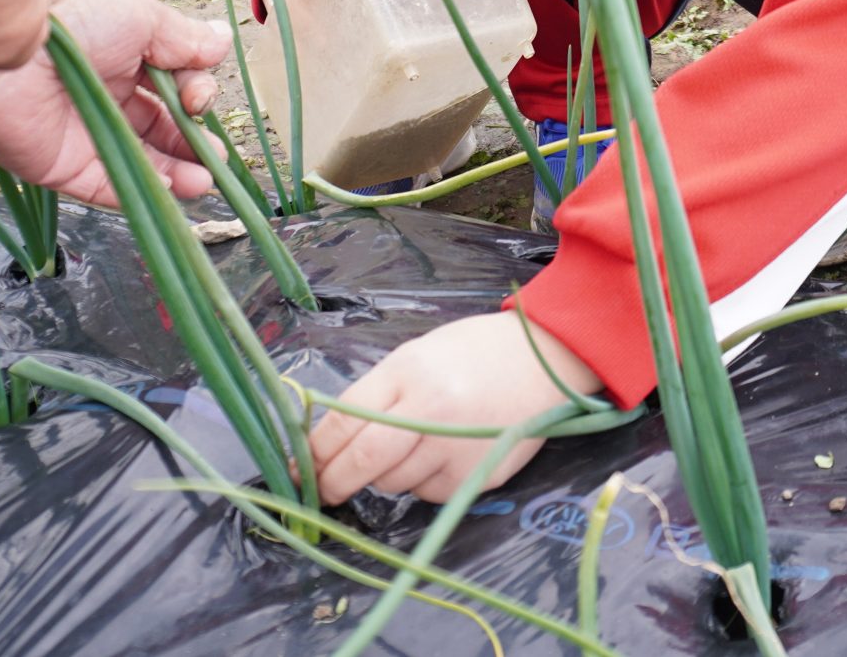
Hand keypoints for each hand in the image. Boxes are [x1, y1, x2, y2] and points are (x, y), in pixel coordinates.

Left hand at [0, 0, 231, 207]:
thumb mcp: (144, 16)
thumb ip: (185, 40)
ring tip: (205, 181)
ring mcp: (84, 132)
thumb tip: (224, 40)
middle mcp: (105, 94)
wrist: (11, 40)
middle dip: (190, 141)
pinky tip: (173, 189)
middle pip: (158, 127)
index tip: (197, 97)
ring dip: (176, 173)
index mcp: (123, 54)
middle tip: (215, 156)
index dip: (193, 94)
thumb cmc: (78, 14)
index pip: (170, 84)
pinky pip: (108, 185)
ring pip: (139, 161)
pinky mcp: (63, 166)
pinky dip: (141, 190)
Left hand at [310, 311, 603, 502]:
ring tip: (414, 444)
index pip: (344, 422)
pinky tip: (445, 453)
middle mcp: (432, 412)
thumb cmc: (471, 353)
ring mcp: (458, 449)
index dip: (314, 452)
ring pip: (395, 483)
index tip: (300, 469)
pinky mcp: (479, 477)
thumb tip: (328, 444)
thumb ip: (376, 395)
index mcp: (409, 372)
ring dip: (387, 474)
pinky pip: (429, 493)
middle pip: (363, 463)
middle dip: (334, 482)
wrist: (545, 360)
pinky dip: (424, 481)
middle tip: (324, 490)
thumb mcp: (416, 357)